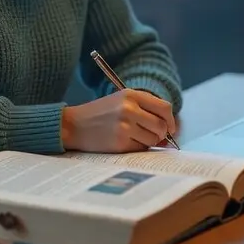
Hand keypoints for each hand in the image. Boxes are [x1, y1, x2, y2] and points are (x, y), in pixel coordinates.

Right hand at [60, 88, 175, 151]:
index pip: (164, 108)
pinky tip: (123, 142)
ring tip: (132, 137)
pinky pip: (140, 148)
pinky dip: (136, 148)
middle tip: (151, 136)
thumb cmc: (99, 114)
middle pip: (161, 126)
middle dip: (161, 134)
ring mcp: (124, 126)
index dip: (170, 120)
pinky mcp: (120, 142)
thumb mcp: (120, 102)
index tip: (169, 128)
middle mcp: (129, 108)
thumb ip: (144, 111)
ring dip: (148, 142)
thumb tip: (170, 133)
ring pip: (153, 139)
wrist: (72, 125)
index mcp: (131, 95)